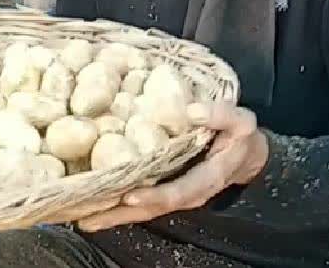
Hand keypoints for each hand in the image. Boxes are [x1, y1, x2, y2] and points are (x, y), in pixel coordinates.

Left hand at [76, 103, 268, 232]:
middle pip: (152, 209)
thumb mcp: (239, 120)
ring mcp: (175, 195)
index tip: (129, 196)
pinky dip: (118, 206)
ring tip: (83, 218)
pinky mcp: (165, 190)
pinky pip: (142, 202)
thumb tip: (190, 110)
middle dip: (120, 214)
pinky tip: (96, 205)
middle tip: (88, 217)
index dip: (155, 196)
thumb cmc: (239, 135)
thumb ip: (219, 114)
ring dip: (114, 215)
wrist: (245, 154)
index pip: (178, 191)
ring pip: (143, 210)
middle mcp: (187, 193)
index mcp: (206, 178)